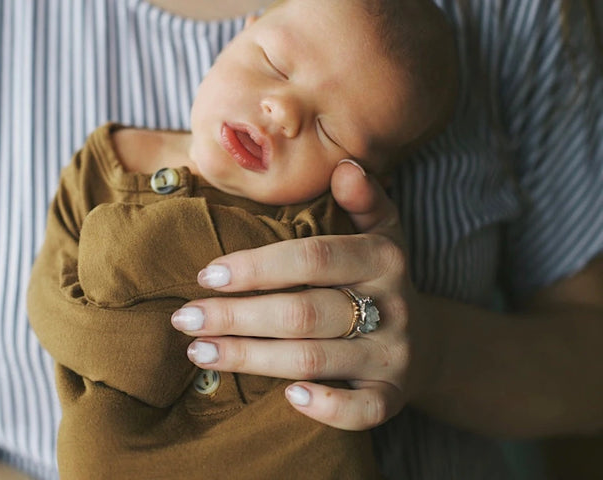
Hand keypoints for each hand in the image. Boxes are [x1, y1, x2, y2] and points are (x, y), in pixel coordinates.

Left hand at [171, 160, 439, 429]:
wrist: (428, 343)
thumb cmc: (379, 280)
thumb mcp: (381, 233)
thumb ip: (364, 201)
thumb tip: (344, 167)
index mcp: (382, 258)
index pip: (312, 258)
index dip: (257, 266)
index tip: (207, 274)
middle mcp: (391, 306)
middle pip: (303, 313)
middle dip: (236, 317)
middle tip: (185, 317)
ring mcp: (393, 355)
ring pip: (314, 360)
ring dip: (251, 358)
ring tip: (198, 351)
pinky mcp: (394, 397)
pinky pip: (362, 411)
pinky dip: (325, 408)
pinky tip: (285, 398)